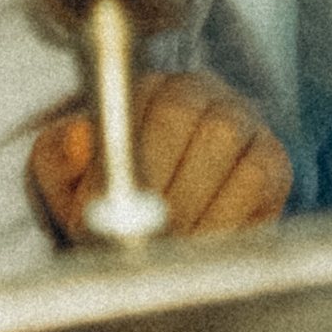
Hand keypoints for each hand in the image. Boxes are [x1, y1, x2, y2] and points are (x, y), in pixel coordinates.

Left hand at [26, 68, 293, 241]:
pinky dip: (226, 216)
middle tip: (133, 236)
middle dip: (152, 186)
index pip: (134, 99)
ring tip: (167, 244)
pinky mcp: (273, 159)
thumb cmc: (108, 206)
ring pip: (222, 140)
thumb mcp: (67, 182)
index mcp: (144, 88)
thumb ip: (59, 157)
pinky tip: (203, 240)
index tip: (95, 214)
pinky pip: (256, 175)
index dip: (113, 161)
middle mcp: (197, 91)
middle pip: (180, 113)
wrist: (153, 240)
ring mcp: (241, 119)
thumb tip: (79, 138)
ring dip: (189, 205)